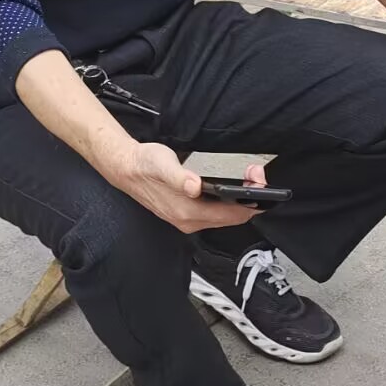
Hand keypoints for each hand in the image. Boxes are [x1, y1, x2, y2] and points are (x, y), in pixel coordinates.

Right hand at [109, 142, 265, 233]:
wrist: (126, 168)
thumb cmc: (145, 165)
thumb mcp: (163, 165)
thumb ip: (179, 178)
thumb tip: (194, 187)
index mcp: (187, 212)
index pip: (230, 214)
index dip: (250, 201)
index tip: (258, 182)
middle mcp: (189, 221)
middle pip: (231, 217)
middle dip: (250, 199)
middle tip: (256, 175)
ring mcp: (188, 219)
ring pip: (225, 217)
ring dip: (241, 202)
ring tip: (249, 180)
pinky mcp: (186, 213)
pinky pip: (216, 214)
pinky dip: (229, 203)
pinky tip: (233, 190)